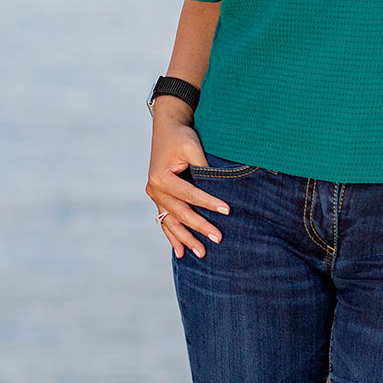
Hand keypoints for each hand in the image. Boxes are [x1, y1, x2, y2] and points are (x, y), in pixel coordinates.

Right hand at [145, 112, 230, 259]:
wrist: (166, 128)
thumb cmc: (181, 136)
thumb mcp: (192, 147)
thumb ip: (202, 169)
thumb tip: (218, 189)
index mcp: (161, 177)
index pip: (189, 195)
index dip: (209, 203)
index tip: (227, 211)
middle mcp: (154, 189)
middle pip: (180, 213)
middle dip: (200, 227)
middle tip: (218, 238)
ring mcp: (155, 196)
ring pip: (172, 222)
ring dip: (186, 239)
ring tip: (201, 253)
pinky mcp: (159, 198)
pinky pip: (165, 221)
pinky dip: (172, 236)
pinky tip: (180, 252)